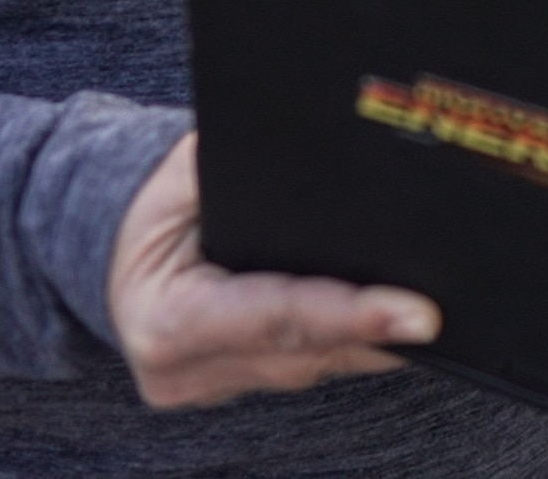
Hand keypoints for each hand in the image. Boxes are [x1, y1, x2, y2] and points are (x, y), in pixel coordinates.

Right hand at [104, 135, 436, 408]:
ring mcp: (211, 388)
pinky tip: (395, 325)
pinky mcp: (235, 387)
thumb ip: (238, 173)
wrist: (105, 248)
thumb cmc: (148, 205)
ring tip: (432, 317)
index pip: (274, 319)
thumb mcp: (181, 172)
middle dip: (377, 332)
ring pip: (314, 367)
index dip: (348, 316)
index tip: (416, 314)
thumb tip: (323, 159)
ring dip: (372, 343)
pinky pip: (306, 366)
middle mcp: (186, 371)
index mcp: (166, 321)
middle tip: (443, 314)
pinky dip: (350, 343)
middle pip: (305, 352)